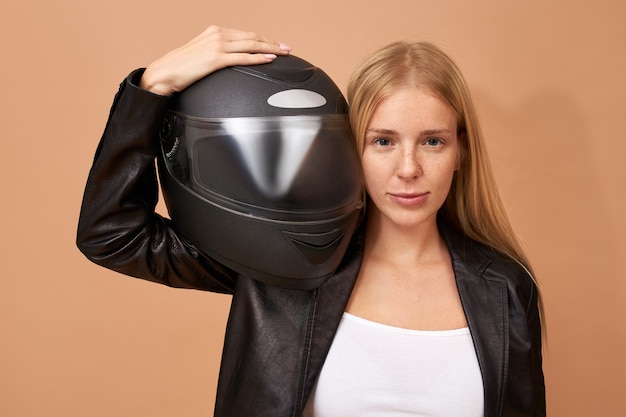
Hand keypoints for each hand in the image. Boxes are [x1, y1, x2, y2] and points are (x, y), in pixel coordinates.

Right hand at [140, 25, 291, 95]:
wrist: (164, 72)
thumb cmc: (181, 68)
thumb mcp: (202, 54)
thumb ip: (217, 54)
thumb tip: (231, 60)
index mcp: (215, 32)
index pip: (245, 34)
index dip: (263, 39)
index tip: (276, 44)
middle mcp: (217, 34)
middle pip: (252, 37)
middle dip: (272, 42)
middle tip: (287, 48)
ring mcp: (217, 45)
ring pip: (251, 45)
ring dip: (271, 48)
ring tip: (283, 53)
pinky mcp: (215, 58)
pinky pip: (243, 57)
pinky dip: (259, 58)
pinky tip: (269, 59)